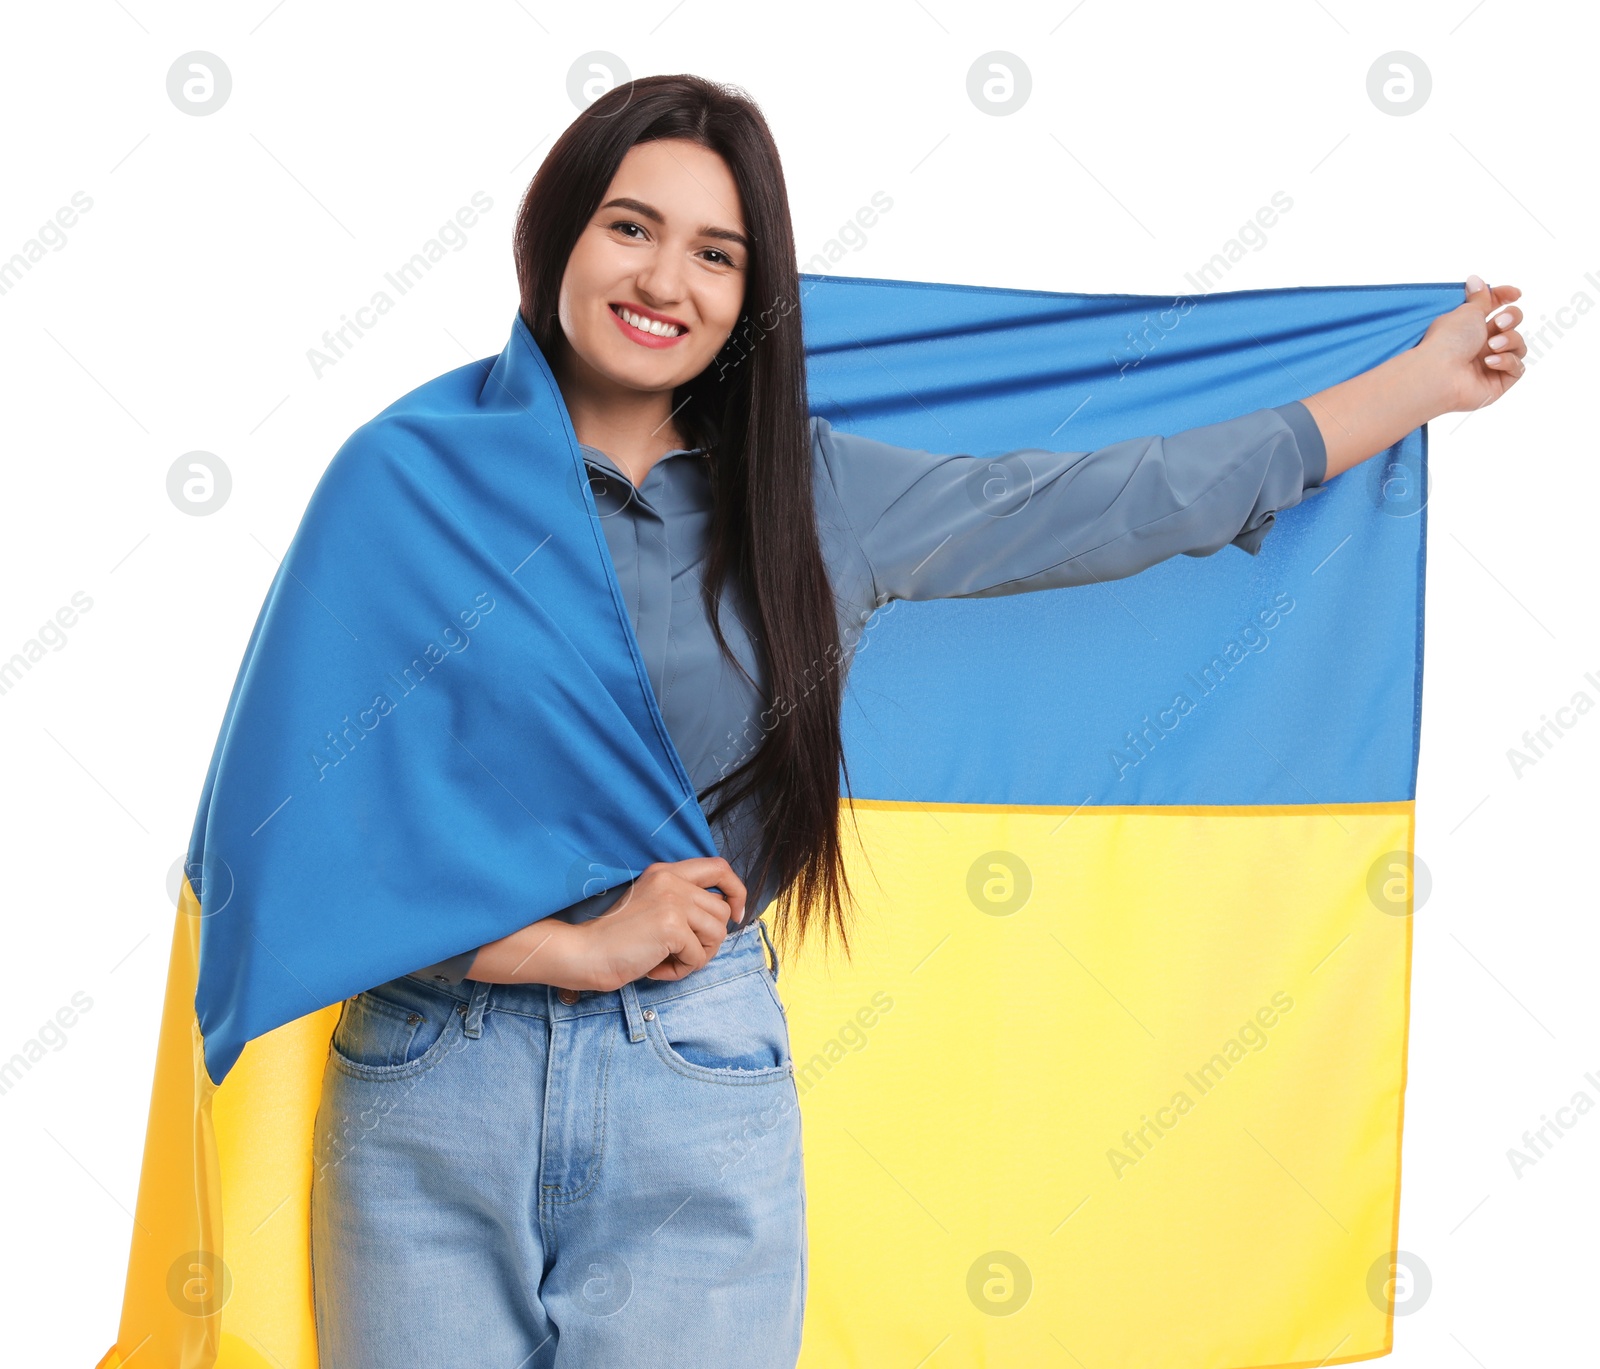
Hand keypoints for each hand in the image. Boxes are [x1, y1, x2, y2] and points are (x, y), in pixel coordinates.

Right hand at [581, 857, 747, 991]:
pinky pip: (698, 956)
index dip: (736, 891)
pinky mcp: (672, 927)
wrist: (586, 952)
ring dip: (696, 956)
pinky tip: (656, 968)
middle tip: (682, 952)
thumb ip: (682, 901)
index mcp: (666, 872)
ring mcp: (673, 901)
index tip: (735, 914)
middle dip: (709, 940)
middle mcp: (672, 881)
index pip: (719, 868)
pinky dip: (680, 970)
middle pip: (722, 911)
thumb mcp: (652, 905)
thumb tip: (724, 917)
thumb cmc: (617, 938)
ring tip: (667, 960)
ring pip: (716, 934)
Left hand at [1417, 275, 1526, 413]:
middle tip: (1498, 323)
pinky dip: (1506, 361)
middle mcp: (1480, 345)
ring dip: (1509, 340)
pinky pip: (1517, 367)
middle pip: (1512, 324)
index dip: (1506, 297)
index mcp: (1469, 326)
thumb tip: (1475, 279)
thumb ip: (1479, 297)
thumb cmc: (1447, 341)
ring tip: (1491, 346)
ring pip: (1518, 345)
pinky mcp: (1497, 383)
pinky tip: (1489, 362)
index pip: (1494, 307)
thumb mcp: (1466, 312)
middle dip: (1511, 318)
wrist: (1440, 373)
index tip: (1515, 293)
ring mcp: (1489, 365)